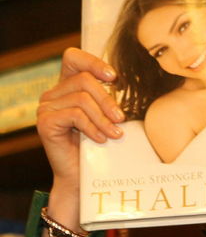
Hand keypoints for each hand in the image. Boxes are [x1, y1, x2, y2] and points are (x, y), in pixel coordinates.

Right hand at [36, 47, 124, 192]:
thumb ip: (109, 100)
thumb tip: (128, 85)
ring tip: (116, 134)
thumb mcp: (106, 118)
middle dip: (107, 99)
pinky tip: (101, 140)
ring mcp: (47, 108)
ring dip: (103, 118)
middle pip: (84, 80)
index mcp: (67, 87)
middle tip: (121, 119)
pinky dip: (93, 127)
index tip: (114, 78)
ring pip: (82, 99)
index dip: (93, 62)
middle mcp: (53, 94)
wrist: (81, 178)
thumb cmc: (98, 148)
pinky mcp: (46, 123)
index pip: (73, 58)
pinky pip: (75, 116)